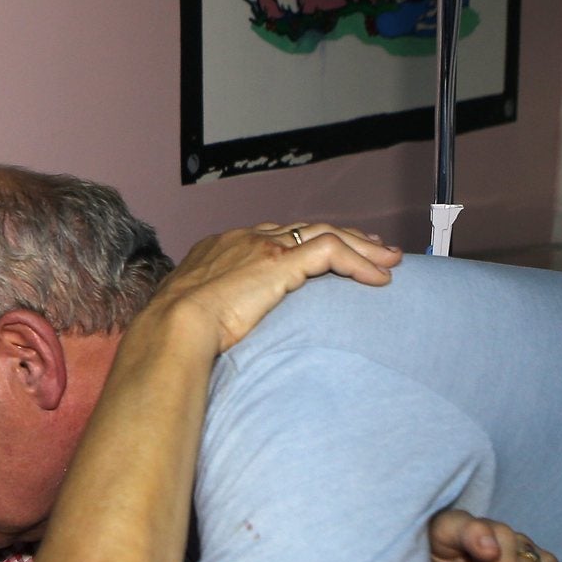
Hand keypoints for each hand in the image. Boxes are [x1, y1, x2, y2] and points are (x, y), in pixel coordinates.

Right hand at [153, 222, 400, 354]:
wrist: (172, 328)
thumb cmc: (176, 332)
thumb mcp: (196, 313)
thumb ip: (216, 309)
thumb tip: (223, 330)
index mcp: (224, 246)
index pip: (278, 235)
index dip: (310, 243)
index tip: (332, 255)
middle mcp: (245, 238)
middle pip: (307, 228)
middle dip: (346, 238)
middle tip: (376, 250)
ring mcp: (262, 247)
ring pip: (325, 233)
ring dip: (362, 248)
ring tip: (389, 262)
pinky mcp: (278, 262)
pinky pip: (331, 252)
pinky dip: (359, 263)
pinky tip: (378, 279)